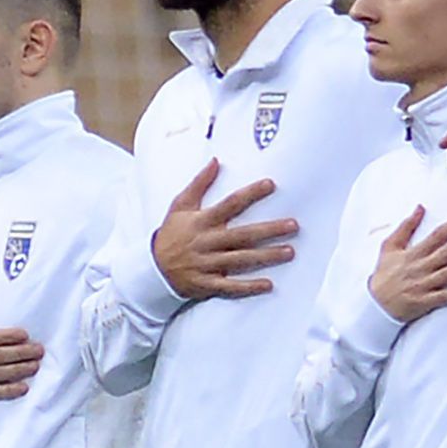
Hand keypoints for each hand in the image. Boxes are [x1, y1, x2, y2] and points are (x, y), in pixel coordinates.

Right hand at [152, 160, 294, 299]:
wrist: (152, 268)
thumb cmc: (171, 234)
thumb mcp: (180, 205)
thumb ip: (199, 184)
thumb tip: (215, 161)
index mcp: (202, 221)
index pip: (230, 204)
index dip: (250, 194)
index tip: (271, 184)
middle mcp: (207, 242)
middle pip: (243, 235)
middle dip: (269, 230)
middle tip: (293, 225)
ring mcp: (208, 264)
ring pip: (241, 260)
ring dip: (266, 256)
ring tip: (290, 252)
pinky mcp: (207, 283)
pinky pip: (230, 286)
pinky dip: (248, 286)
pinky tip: (269, 284)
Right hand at [369, 203, 446, 321]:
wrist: (374, 303)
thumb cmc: (384, 274)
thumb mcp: (389, 246)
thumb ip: (406, 227)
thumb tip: (420, 208)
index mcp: (413, 253)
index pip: (437, 235)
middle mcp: (420, 268)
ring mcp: (423, 285)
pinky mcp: (425, 302)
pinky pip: (444, 297)